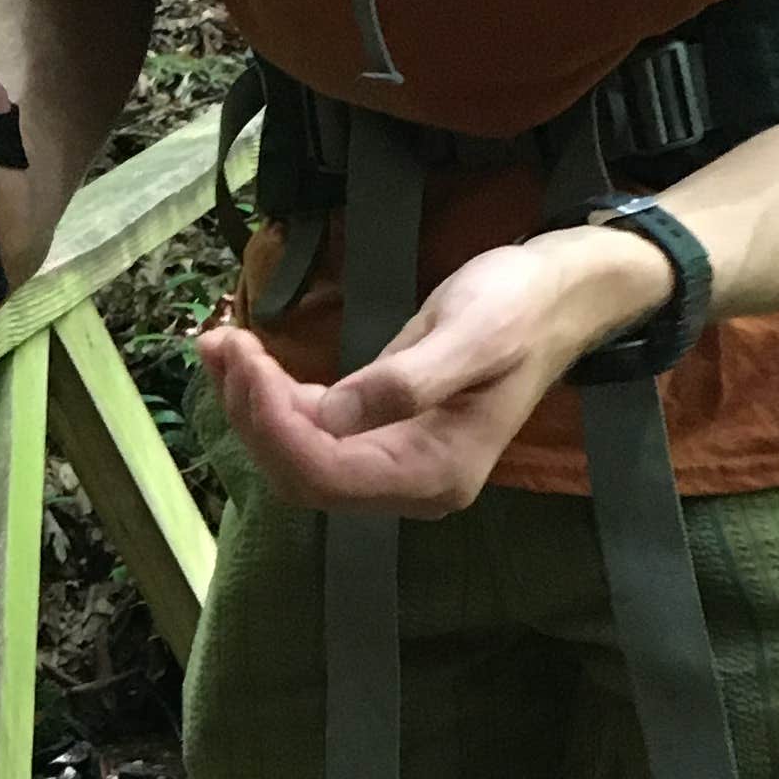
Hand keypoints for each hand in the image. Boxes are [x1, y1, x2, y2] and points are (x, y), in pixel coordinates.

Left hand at [198, 228, 670, 515]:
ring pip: (296, 455)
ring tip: (218, 342)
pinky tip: (243, 355)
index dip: (273, 423)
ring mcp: (392, 464)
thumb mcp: (472, 334)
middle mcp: (408, 484)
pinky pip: (310, 430)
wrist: (559, 293)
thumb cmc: (521, 306)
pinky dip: (270, 396)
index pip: (326, 472)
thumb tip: (331, 418)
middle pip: (301, 473)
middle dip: (252, 413)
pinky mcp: (378, 433)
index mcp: (434, 473)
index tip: (244, 357)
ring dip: (251, 404)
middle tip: (220, 342)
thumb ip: (405, 383)